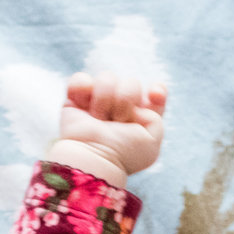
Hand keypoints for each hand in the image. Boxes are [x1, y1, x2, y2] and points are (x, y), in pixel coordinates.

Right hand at [49, 71, 166, 185]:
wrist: (93, 155)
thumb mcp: (151, 142)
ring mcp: (98, 102)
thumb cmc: (122, 153)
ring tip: (99, 119)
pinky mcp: (76, 100)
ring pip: (107, 78)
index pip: (155, 94)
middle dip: (126, 101)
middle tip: (117, 121)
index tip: (153, 94)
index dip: (157, 91)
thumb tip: (136, 100)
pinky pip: (80, 80)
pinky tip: (83, 106)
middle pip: (131, 83)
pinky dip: (81, 88)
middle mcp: (120, 108)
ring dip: (104, 99)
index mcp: (141, 118)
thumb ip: (156, 117)